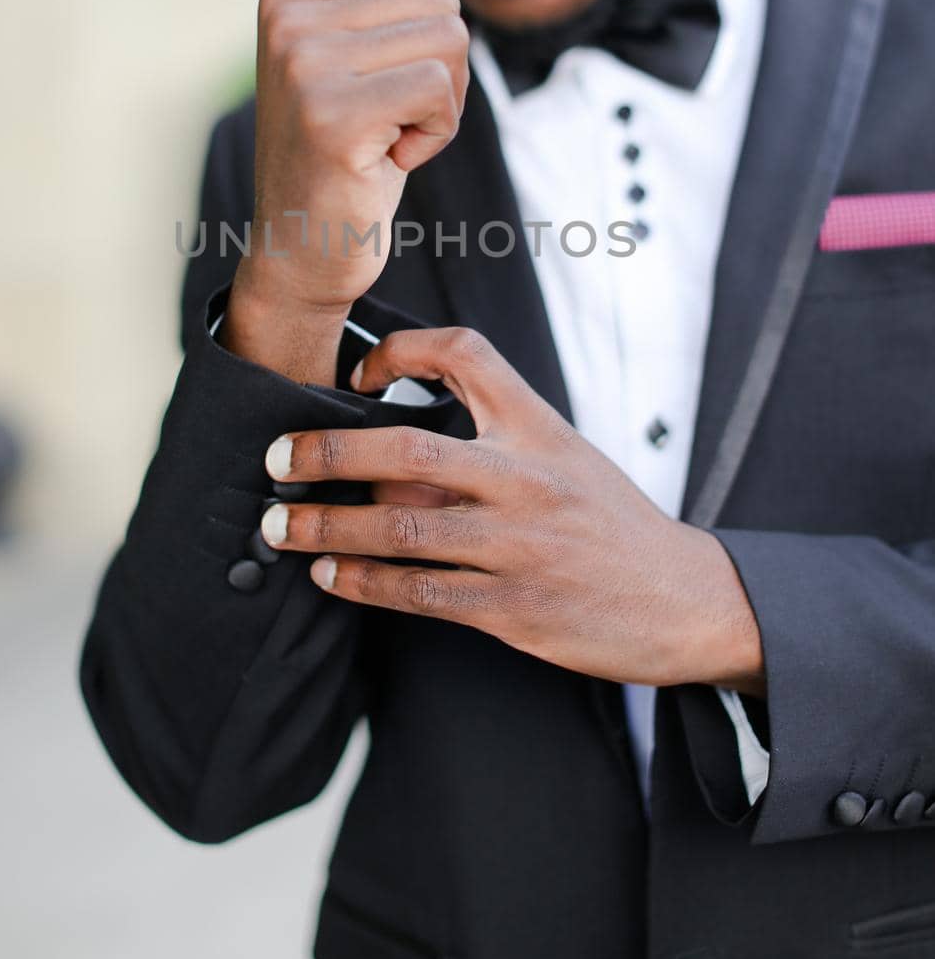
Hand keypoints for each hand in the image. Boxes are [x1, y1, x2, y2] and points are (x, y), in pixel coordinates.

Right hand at [225, 0, 465, 382]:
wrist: (303, 250)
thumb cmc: (345, 153)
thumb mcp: (373, 55)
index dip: (426, 22)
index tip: (382, 77)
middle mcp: (287, 16)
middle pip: (439, 0)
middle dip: (439, 70)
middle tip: (386, 120)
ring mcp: (303, 63)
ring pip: (447, 43)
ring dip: (439, 105)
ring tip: (385, 139)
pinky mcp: (332, 113)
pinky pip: (440, 90)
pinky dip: (435, 134)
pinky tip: (388, 160)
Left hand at [259, 328, 765, 694]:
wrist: (683, 599)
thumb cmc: (610, 522)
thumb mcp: (564, 454)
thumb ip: (490, 440)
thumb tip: (387, 453)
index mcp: (539, 427)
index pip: (465, 355)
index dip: (401, 351)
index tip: (357, 372)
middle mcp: (526, 479)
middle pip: (407, 451)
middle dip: (328, 454)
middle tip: (276, 459)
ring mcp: (518, 547)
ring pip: (401, 531)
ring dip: (327, 529)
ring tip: (280, 528)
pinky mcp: (513, 608)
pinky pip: (420, 593)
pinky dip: (365, 584)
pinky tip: (330, 578)